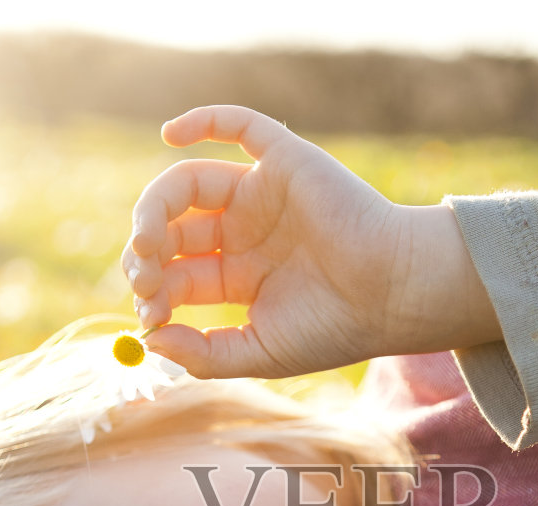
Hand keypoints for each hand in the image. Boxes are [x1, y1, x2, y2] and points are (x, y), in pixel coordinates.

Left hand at [122, 105, 500, 378]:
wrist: (393, 296)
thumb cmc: (335, 328)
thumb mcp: (259, 353)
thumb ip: (203, 353)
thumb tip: (149, 338)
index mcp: (238, 276)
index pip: (175, 274)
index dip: (153, 292)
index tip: (151, 316)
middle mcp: (244, 231)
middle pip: (173, 229)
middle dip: (146, 254)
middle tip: (144, 277)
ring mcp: (262, 194)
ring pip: (189, 183)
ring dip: (154, 207)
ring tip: (146, 241)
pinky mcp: (285, 161)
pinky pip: (240, 126)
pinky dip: (203, 119)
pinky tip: (170, 133)